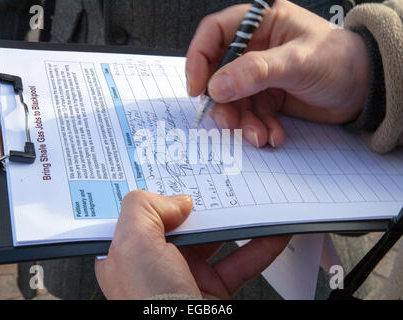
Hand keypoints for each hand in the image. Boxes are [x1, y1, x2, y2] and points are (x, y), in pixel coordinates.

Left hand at [95, 190, 289, 298]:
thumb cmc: (149, 307)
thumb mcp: (132, 246)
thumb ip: (144, 208)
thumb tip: (178, 200)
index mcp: (125, 251)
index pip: (138, 209)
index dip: (154, 187)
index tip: (173, 164)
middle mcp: (153, 262)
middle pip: (180, 219)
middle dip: (202, 199)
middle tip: (220, 175)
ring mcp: (185, 275)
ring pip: (215, 237)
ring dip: (237, 219)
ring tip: (253, 197)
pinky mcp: (214, 289)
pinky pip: (241, 260)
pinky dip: (260, 245)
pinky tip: (274, 230)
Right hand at [185, 0, 369, 147]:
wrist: (364, 89)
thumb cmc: (339, 60)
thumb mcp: (297, 61)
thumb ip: (256, 72)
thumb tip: (216, 86)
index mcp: (260, 24)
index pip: (214, 33)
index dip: (198, 59)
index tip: (197, 88)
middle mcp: (254, 48)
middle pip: (218, 73)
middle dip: (222, 102)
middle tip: (228, 122)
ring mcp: (259, 75)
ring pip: (233, 99)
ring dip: (242, 122)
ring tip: (259, 136)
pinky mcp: (267, 97)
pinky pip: (251, 114)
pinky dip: (258, 128)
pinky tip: (273, 135)